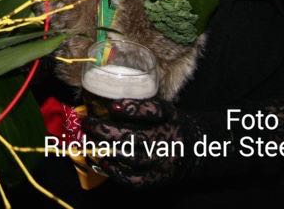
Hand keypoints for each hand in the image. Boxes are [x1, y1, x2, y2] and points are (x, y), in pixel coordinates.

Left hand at [81, 99, 198, 187]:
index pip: (152, 112)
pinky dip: (116, 171)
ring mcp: (162, 161)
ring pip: (130, 157)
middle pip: (134, 137)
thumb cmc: (168, 124)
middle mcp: (166, 139)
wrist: (196, 148)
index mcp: (168, 117)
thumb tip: (104, 104)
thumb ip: (141, 106)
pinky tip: (104, 161)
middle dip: (105, 130)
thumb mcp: (163, 108)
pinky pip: (134, 179)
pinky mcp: (157, 178)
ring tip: (90, 139)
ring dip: (105, 148)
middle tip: (87, 122)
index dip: (133, 109)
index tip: (114, 106)